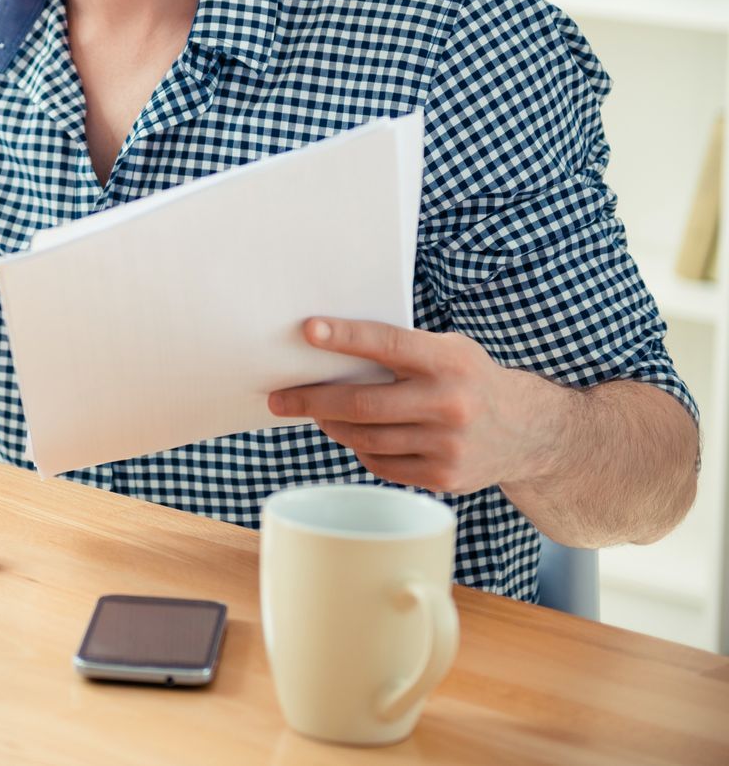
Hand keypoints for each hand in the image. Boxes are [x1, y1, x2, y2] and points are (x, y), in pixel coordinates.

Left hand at [267, 317, 565, 494]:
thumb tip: (326, 350)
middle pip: (363, 404)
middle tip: (279, 397)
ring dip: (332, 425)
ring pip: (366, 438)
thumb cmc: (469, 379)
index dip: (345, 337)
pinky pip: (381, 464)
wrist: (530, 431)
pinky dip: (361, 448)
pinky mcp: (445, 477)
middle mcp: (450, 404)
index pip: (387, 344)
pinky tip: (356, 436)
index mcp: (449, 361)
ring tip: (315, 414)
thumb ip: (400, 351)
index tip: (307, 330)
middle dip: (312, 400)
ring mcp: (448, 445)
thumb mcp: (448, 351)